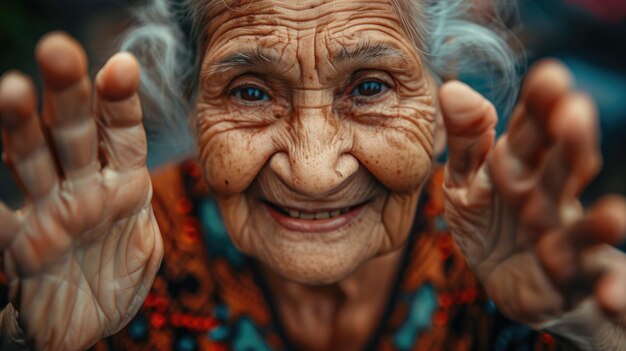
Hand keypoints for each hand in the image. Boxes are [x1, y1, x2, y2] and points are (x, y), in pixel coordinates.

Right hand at [0, 33, 162, 349]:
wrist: (83, 326)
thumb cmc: (116, 280)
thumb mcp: (144, 247)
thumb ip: (142, 212)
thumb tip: (134, 181)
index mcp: (123, 186)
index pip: (122, 134)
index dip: (121, 101)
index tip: (121, 66)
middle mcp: (83, 190)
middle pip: (74, 133)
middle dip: (69, 95)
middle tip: (60, 50)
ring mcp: (48, 213)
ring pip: (32, 161)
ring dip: (21, 128)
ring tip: (13, 90)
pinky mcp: (18, 244)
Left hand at [440, 60, 625, 347]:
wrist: (509, 278)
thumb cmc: (490, 220)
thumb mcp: (466, 182)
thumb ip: (464, 141)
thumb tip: (453, 89)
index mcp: (520, 168)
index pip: (531, 132)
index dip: (540, 105)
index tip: (549, 76)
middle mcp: (549, 199)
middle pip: (562, 171)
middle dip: (569, 146)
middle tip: (574, 114)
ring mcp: (566, 241)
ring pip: (586, 232)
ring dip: (600, 226)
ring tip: (612, 217)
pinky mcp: (574, 282)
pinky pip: (596, 286)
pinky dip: (614, 293)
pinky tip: (610, 296)